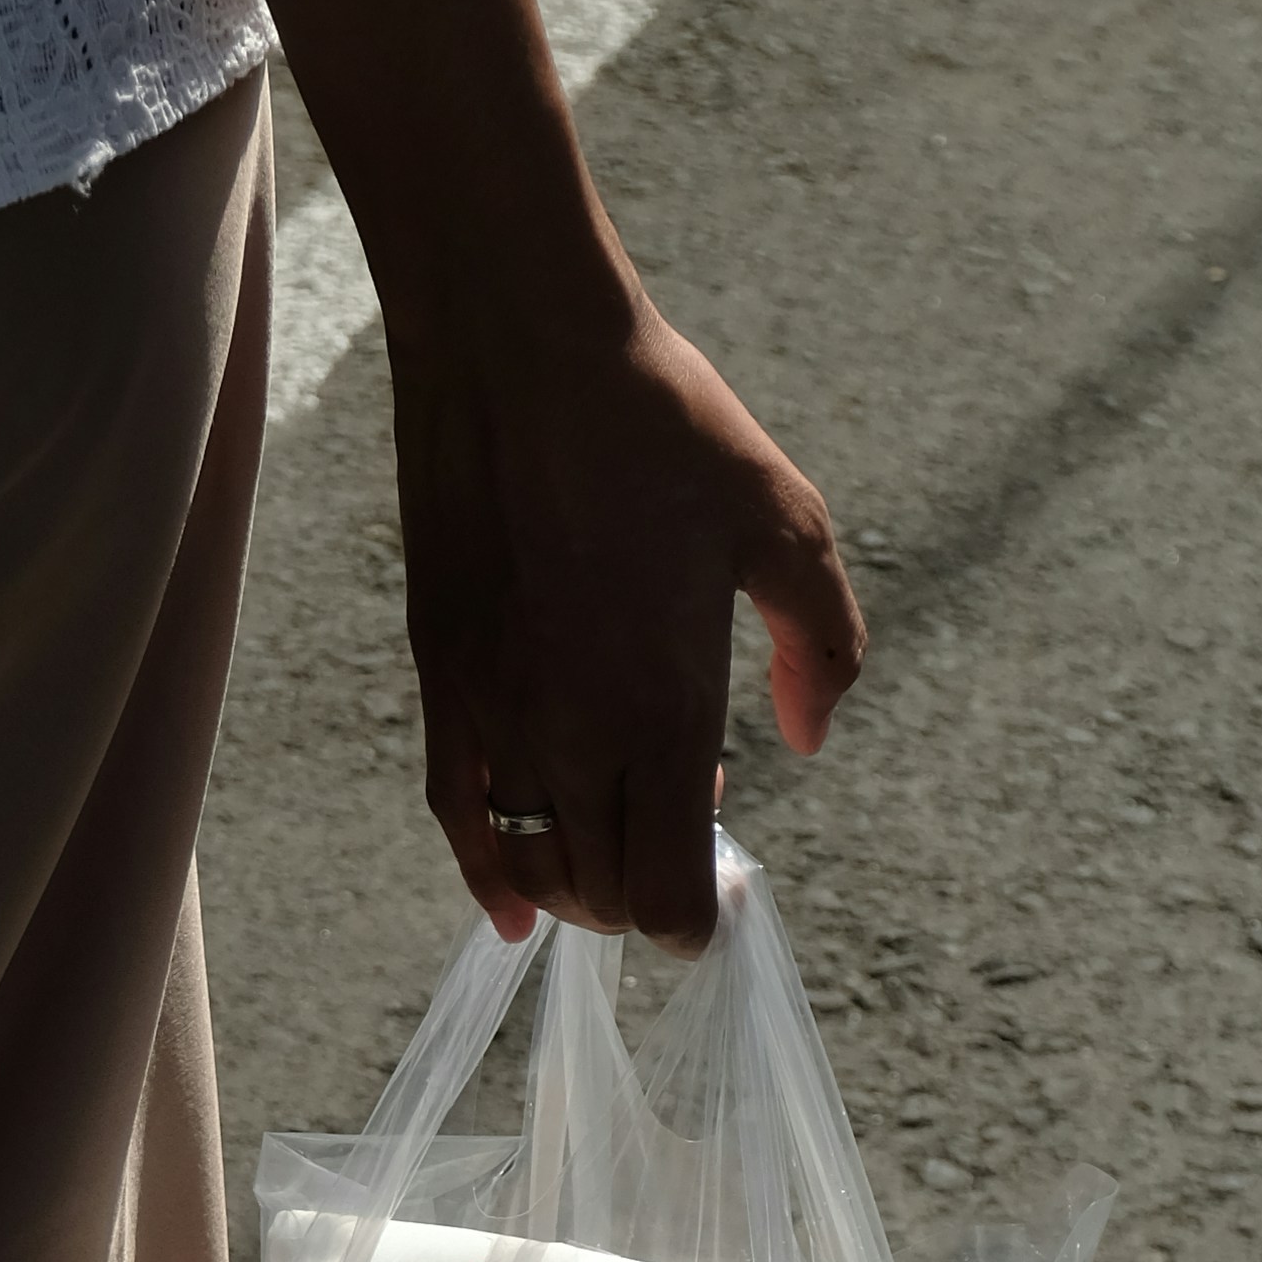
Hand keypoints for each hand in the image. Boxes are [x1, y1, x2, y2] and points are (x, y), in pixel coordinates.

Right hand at [394, 239, 866, 950]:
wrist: (520, 342)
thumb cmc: (664, 421)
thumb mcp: (785, 523)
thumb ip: (820, 645)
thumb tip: (811, 736)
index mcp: (658, 708)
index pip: (663, 897)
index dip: (695, 919)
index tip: (719, 886)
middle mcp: (566, 731)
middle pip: (598, 896)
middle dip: (647, 893)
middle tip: (686, 821)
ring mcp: (492, 709)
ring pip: (527, 867)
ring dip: (577, 883)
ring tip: (618, 829)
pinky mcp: (442, 673)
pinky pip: (456, 813)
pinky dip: (488, 872)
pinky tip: (513, 902)